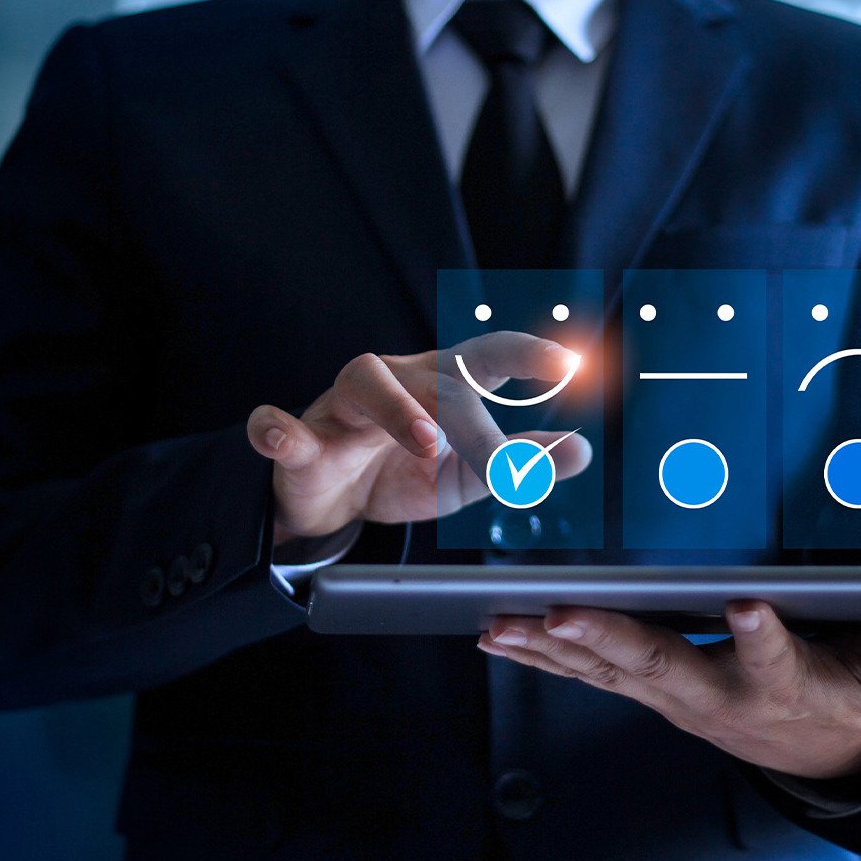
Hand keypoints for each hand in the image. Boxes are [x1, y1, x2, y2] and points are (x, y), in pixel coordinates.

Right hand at [246, 332, 591, 544]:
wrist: (333, 505)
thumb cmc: (406, 472)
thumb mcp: (471, 473)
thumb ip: (524, 460)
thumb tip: (584, 450)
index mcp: (444, 385)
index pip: (489, 356)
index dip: (527, 354)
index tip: (571, 362)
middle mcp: (397, 383)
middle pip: (437, 379)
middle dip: (471, 417)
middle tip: (504, 465)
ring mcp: (343, 408)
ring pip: (366, 382)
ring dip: (396, 409)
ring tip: (424, 444)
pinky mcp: (298, 440)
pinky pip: (278, 425)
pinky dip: (276, 429)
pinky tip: (282, 437)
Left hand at [480, 602, 860, 779]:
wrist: (812, 754)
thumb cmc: (845, 697)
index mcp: (780, 681)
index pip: (772, 657)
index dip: (760, 635)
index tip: (747, 603)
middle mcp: (717, 694)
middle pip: (661, 664)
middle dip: (608, 638)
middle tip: (561, 613)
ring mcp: (676, 697)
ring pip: (609, 670)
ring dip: (554, 649)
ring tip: (503, 624)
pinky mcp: (650, 692)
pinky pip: (591, 674)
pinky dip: (544, 656)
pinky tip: (499, 636)